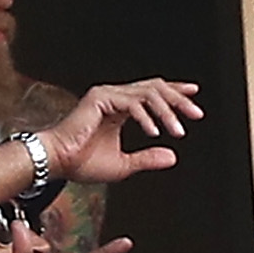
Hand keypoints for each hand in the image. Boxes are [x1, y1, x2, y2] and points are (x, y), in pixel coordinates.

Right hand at [36, 79, 198, 185]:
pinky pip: (132, 103)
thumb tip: (173, 156)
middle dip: (178, 100)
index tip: (194, 97)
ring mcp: (107, 95)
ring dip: (166, 111)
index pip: (152, 93)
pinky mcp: (100, 98)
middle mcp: (114, 97)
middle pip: (155, 88)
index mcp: (118, 108)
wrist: (56, 162)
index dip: (175, 94)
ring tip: (178, 130)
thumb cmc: (80, 164)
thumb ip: (147, 158)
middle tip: (196, 114)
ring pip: (147, 93)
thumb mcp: (123, 164)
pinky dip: (146, 117)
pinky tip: (155, 132)